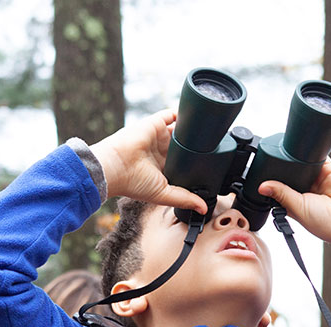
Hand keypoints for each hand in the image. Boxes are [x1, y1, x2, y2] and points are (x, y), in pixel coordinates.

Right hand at [89, 110, 206, 213]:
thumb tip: (203, 208)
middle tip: (216, 146)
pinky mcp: (155, 123)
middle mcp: (161, 152)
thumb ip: (184, 199)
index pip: (183, 164)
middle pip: (185, 145)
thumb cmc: (132, 183)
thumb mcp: (163, 195)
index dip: (197, 163)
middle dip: (198, 145)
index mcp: (163, 168)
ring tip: (212, 130)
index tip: (213, 165)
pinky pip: (173, 114)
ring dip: (194, 129)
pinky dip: (185, 114)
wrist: (115, 167)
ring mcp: (158, 136)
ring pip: (181, 129)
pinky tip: (197, 117)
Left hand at [258, 159, 330, 257]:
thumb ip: (281, 194)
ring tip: (285, 152)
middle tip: (270, 160)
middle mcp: (305, 192)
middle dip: (282, 170)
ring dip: (296, 160)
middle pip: (290, 176)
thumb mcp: (298, 208)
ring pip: (303, 165)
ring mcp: (318, 181)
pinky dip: (313, 152)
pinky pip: (319, 158)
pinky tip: (305, 147)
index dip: (270, 184)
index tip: (259, 176)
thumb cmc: (325, 223)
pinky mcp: (329, 171)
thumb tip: (262, 186)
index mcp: (295, 204)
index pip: (279, 190)